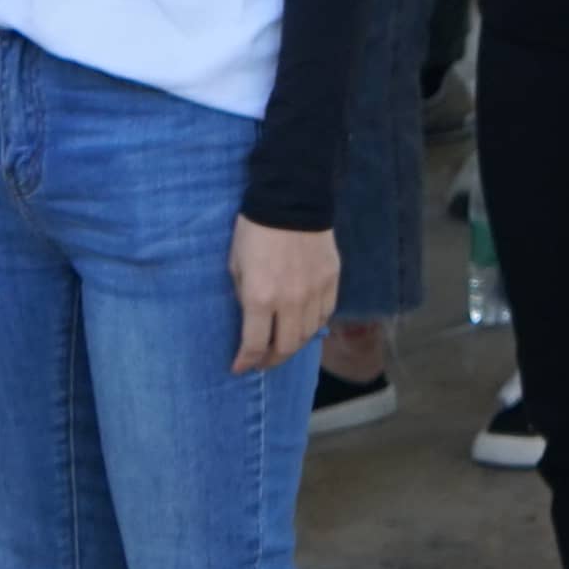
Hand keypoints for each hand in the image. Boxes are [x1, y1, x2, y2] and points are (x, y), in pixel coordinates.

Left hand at [229, 220, 339, 375]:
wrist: (291, 201)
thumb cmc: (254, 232)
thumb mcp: (236, 266)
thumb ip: (245, 296)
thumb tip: (251, 318)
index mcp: (261, 298)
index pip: (255, 344)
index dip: (247, 361)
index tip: (240, 367)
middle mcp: (290, 301)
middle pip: (286, 346)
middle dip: (271, 360)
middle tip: (262, 361)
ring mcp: (315, 292)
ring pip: (309, 334)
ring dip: (294, 345)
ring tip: (283, 345)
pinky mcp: (332, 281)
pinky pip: (325, 314)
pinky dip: (314, 325)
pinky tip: (304, 324)